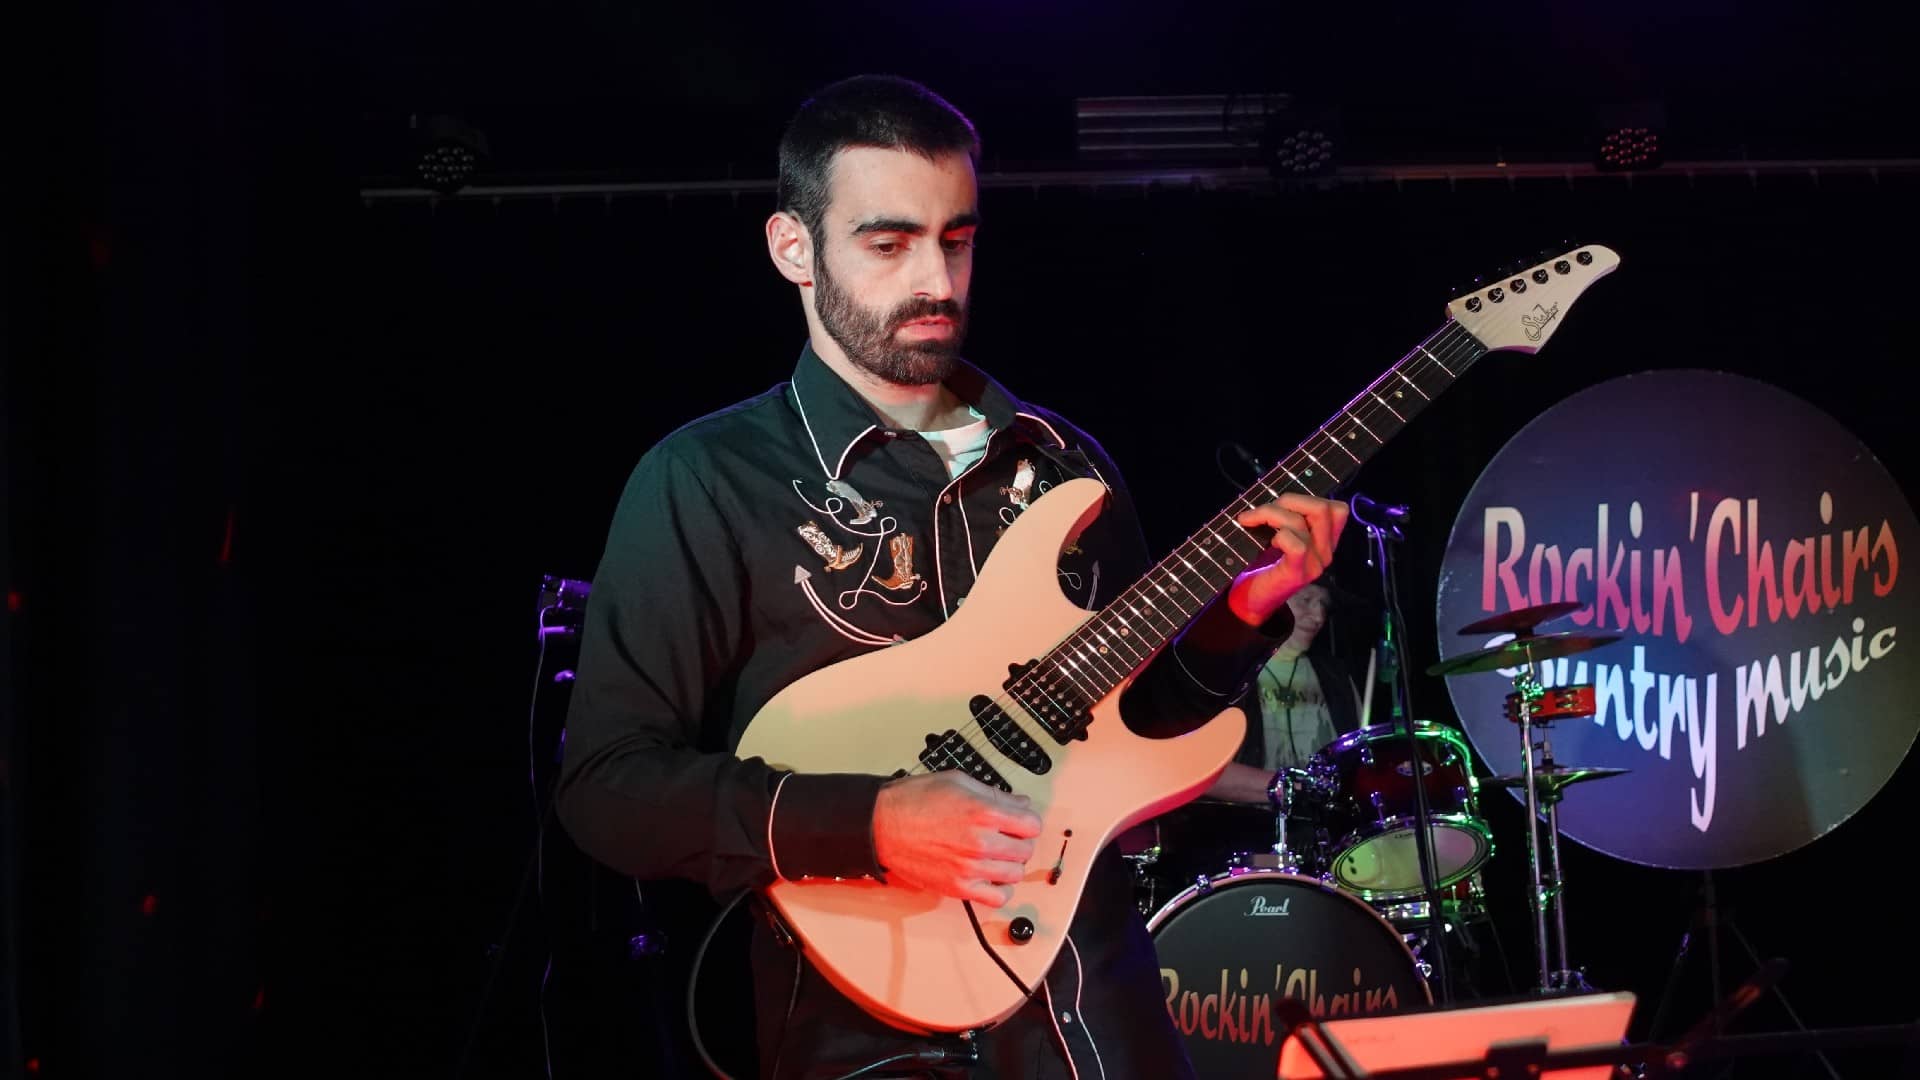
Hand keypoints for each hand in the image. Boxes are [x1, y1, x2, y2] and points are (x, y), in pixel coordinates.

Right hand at [872, 772, 1042, 906]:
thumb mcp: (958, 782)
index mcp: (984, 812)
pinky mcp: (959, 887)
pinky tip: (990, 876)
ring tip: (996, 855)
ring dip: (1010, 863)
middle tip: (1005, 835)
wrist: (882, 825)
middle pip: (1026, 849)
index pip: (1032, 824)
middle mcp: (981, 842)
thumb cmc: (913, 801)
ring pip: (1015, 874)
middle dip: (1019, 840)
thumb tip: (1020, 804)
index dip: (1027, 820)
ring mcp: (971, 868)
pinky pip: (997, 898)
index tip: (1019, 820)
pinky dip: (1000, 889)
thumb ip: (994, 794)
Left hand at [1228, 492, 1348, 626]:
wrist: (1250, 601)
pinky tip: (1268, 543)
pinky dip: (1279, 536)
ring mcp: (1315, 565)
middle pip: (1323, 508)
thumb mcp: (1281, 536)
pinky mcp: (1298, 574)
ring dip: (1270, 514)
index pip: (1337, 509)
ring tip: (1252, 522)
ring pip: (1301, 522)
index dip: (1308, 499)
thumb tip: (1279, 497)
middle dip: (1288, 500)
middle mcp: (1326, 553)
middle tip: (1261, 512)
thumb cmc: (1261, 564)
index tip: (1282, 508)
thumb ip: (1290, 518)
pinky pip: (1296, 545)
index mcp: (1326, 542)